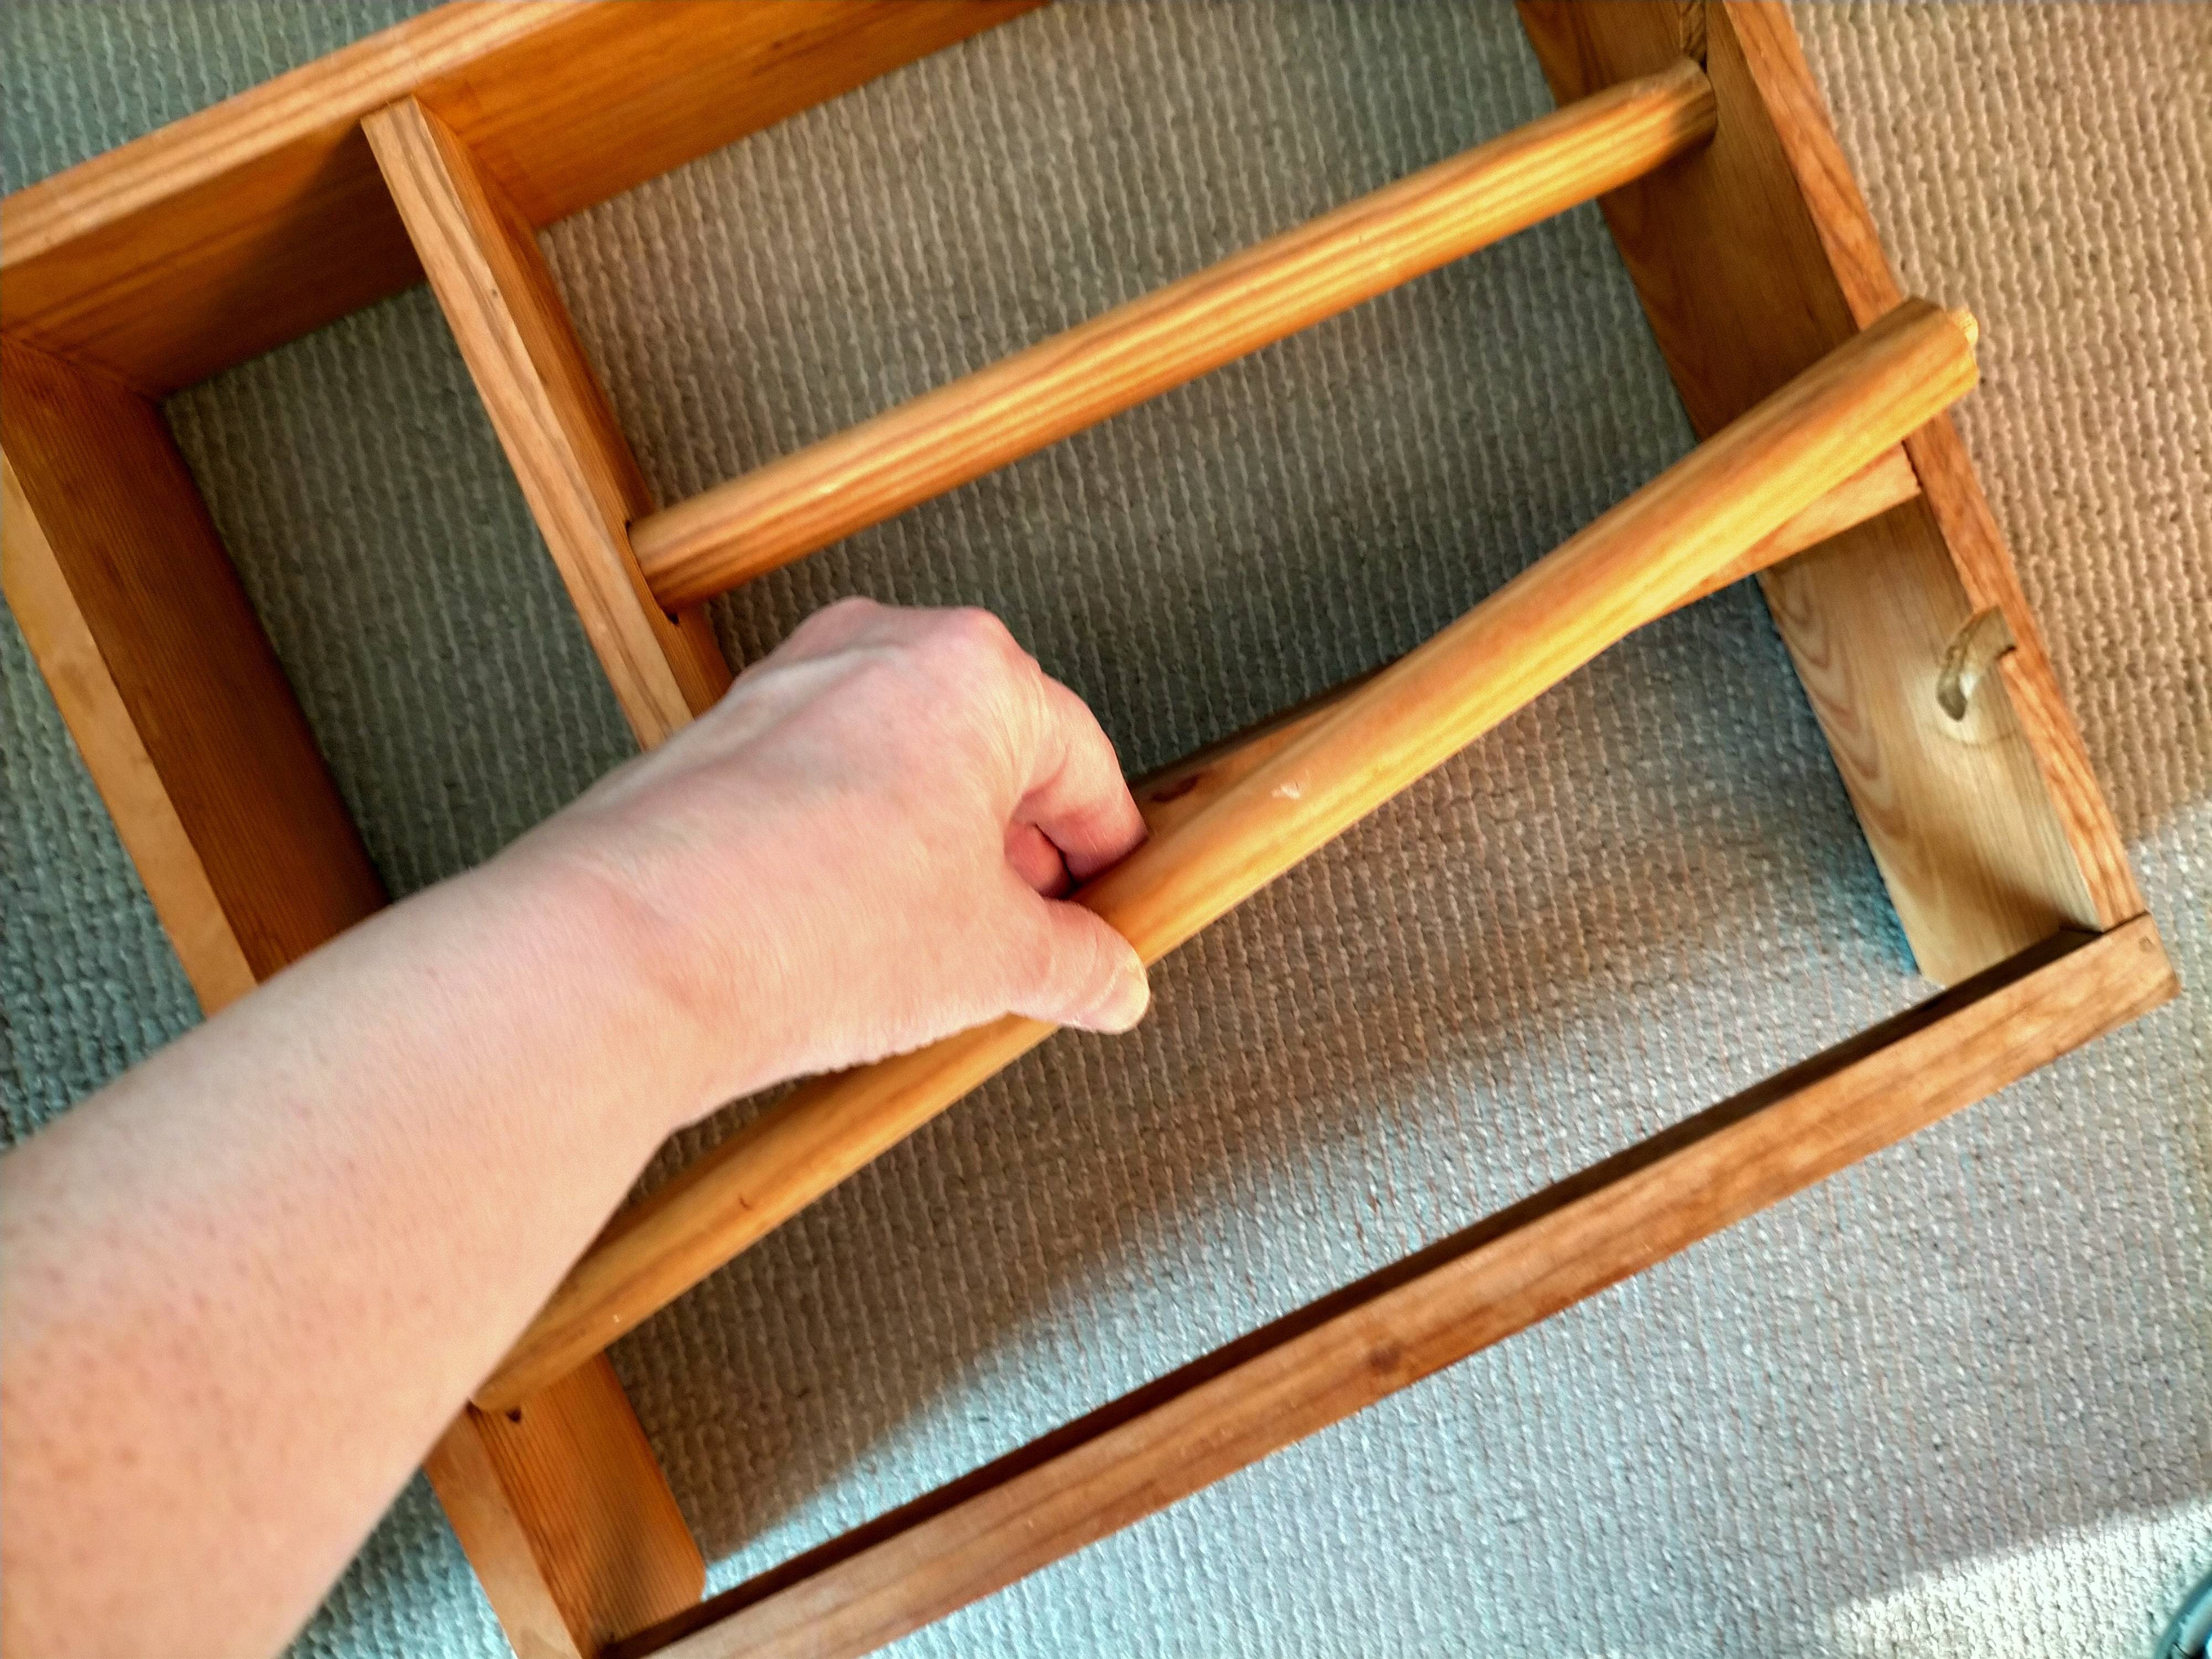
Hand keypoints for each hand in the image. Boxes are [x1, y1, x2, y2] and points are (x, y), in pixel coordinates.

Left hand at [502, 598, 1150, 1121]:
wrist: (627, 955)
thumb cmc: (807, 925)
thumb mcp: (992, 961)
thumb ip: (1074, 964)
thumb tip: (1110, 981)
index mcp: (972, 672)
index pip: (1082, 761)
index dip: (1107, 852)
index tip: (1111, 907)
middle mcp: (876, 651)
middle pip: (990, 752)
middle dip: (1022, 852)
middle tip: (1038, 936)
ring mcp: (787, 688)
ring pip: (902, 766)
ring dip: (935, 851)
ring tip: (940, 948)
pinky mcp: (717, 740)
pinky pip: (823, 786)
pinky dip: (856, 848)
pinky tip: (852, 931)